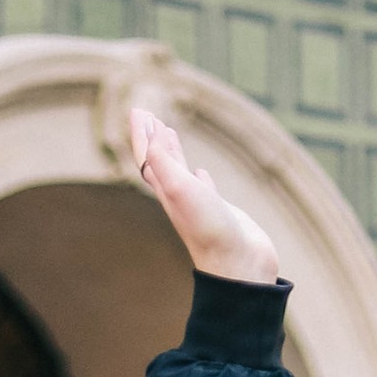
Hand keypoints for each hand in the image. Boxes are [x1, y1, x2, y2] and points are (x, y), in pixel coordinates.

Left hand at [129, 107, 280, 288]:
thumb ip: (164, 163)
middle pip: (159, 162)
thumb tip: (150, 138)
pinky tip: (200, 172)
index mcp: (166, 191)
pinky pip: (204, 189)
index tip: (138, 110)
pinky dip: (200, 176)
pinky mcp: (218, 212)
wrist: (238, 265)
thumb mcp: (182, 190)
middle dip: (152, 138)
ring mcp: (198, 205)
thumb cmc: (209, 230)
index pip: (147, 157)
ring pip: (180, 172)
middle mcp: (178, 198)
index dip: (141, 134)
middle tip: (148, 116)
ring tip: (168, 133)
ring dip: (173, 151)